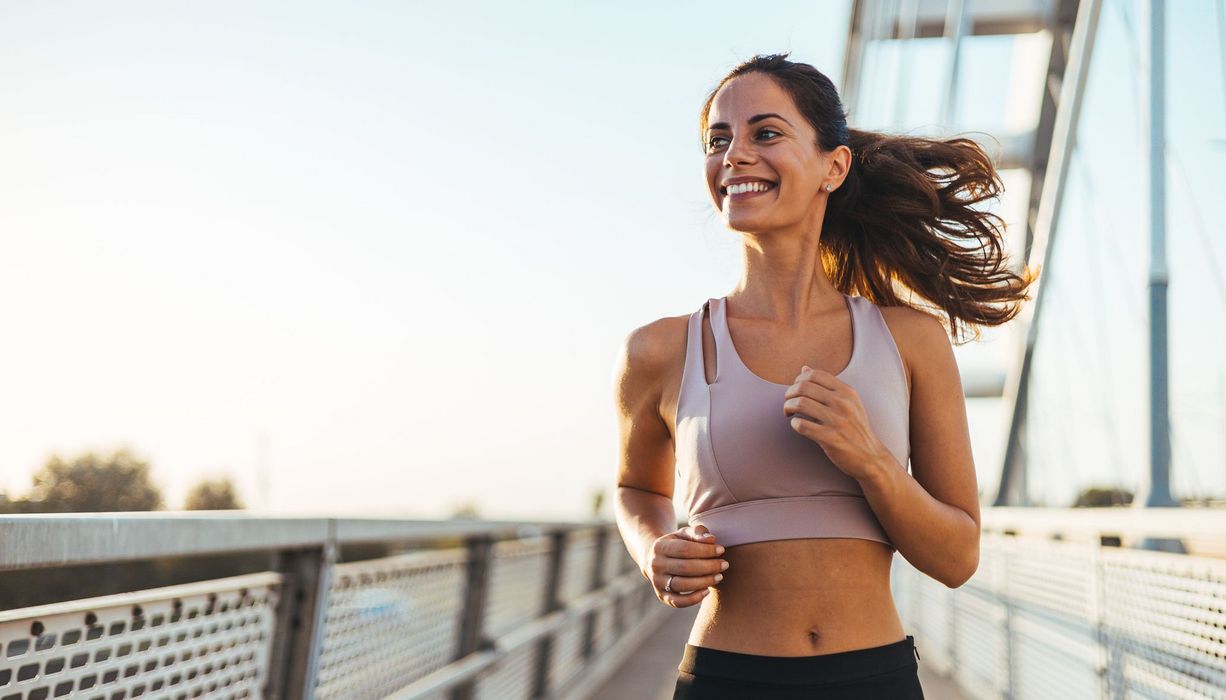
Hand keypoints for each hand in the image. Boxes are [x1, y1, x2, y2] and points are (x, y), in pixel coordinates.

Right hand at [643, 524, 727, 607]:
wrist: (657, 560)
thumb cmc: (677, 544)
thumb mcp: (685, 534)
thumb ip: (698, 532)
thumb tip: (711, 539)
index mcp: (660, 547)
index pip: (684, 549)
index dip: (705, 550)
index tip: (721, 550)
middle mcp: (656, 565)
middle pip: (685, 568)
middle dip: (709, 567)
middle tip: (724, 565)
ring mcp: (657, 582)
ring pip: (682, 585)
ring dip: (704, 582)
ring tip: (719, 576)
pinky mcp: (662, 596)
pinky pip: (678, 602)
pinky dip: (694, 599)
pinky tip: (707, 591)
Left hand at [783, 365, 888, 481]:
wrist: (870, 456)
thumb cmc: (856, 428)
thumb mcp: (849, 403)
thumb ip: (827, 385)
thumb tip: (804, 368)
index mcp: (847, 392)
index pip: (815, 374)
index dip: (799, 380)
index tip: (796, 390)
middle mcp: (843, 403)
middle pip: (804, 387)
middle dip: (789, 393)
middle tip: (788, 402)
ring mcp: (837, 421)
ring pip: (800, 404)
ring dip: (788, 407)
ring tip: (789, 413)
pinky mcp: (830, 438)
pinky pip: (801, 425)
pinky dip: (794, 424)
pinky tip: (797, 425)